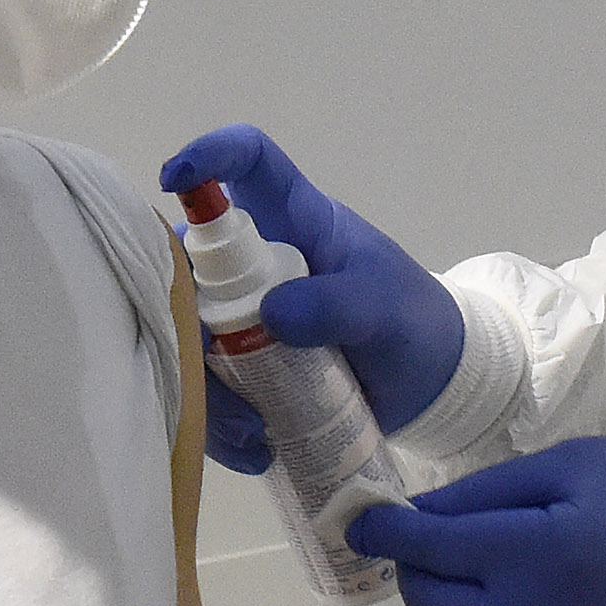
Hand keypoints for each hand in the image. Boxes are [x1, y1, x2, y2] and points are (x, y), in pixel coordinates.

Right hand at [161, 125, 466, 472]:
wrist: (430, 383)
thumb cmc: (412, 321)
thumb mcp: (384, 307)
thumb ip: (338, 305)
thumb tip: (273, 315)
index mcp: (295, 221)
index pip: (250, 163)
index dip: (210, 156)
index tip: (175, 178)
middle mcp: (257, 261)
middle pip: (188, 264)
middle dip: (185, 316)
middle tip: (214, 365)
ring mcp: (244, 314)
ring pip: (188, 335)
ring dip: (204, 388)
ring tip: (250, 430)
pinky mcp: (244, 365)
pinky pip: (208, 388)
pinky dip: (219, 424)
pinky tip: (254, 450)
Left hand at [348, 440, 605, 605]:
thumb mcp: (566, 464)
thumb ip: (483, 494)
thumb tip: (414, 518)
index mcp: (543, 552)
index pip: (436, 550)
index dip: (389, 534)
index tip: (361, 521)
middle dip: (416, 578)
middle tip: (425, 543)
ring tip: (460, 572)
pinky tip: (494, 602)